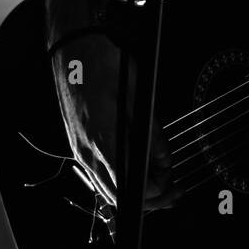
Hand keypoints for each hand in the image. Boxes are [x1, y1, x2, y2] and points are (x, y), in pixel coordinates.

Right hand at [52, 33, 177, 212]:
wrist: (75, 50)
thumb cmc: (105, 66)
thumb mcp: (139, 97)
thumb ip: (152, 134)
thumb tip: (164, 159)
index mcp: (104, 141)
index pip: (131, 187)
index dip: (156, 191)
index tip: (173, 183)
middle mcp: (88, 153)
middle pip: (120, 197)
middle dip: (150, 198)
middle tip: (174, 190)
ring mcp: (80, 151)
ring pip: (108, 189)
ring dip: (135, 190)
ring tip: (160, 180)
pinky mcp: (79, 145)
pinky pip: (100, 175)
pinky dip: (121, 179)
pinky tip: (138, 169)